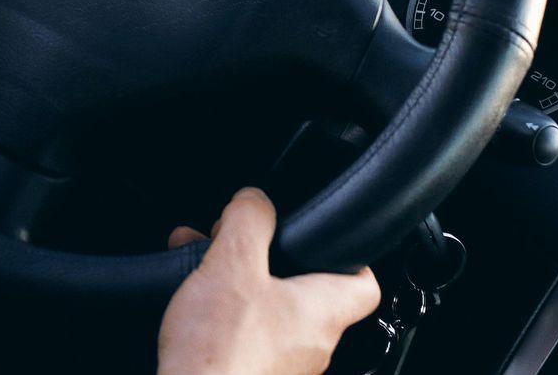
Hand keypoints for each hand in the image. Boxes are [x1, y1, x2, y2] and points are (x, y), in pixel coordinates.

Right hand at [157, 188, 381, 374]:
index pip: (365, 285)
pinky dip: (224, 316)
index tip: (327, 239)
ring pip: (270, 313)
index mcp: (322, 312)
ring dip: (239, 286)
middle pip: (306, 293)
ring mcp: (285, 368)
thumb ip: (249, 222)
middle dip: (268, 262)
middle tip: (239, 244)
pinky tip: (192, 305)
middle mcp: (312, 345)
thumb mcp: (232, 264)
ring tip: (203, 267)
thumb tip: (255, 200)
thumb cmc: (221, 352)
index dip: (350, 257)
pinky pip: (246, 338)